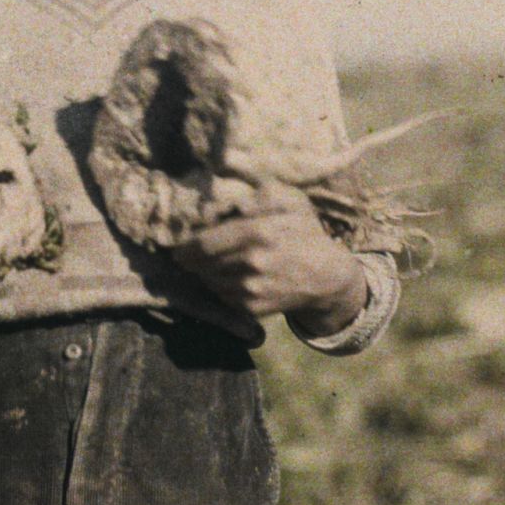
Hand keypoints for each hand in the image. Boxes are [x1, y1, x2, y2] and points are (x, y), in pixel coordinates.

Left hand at [171, 182, 366, 332]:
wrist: (326, 275)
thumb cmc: (304, 232)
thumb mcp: (290, 201)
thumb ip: (261, 195)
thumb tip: (235, 204)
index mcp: (258, 231)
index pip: (205, 242)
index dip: (185, 247)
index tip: (178, 248)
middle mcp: (252, 262)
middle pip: (202, 264)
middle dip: (192, 261)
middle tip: (188, 257)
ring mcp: (252, 289)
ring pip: (210, 281)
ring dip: (207, 274)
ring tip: (215, 265)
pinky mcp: (254, 309)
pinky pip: (223, 297)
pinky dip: (222, 289)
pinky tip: (232, 279)